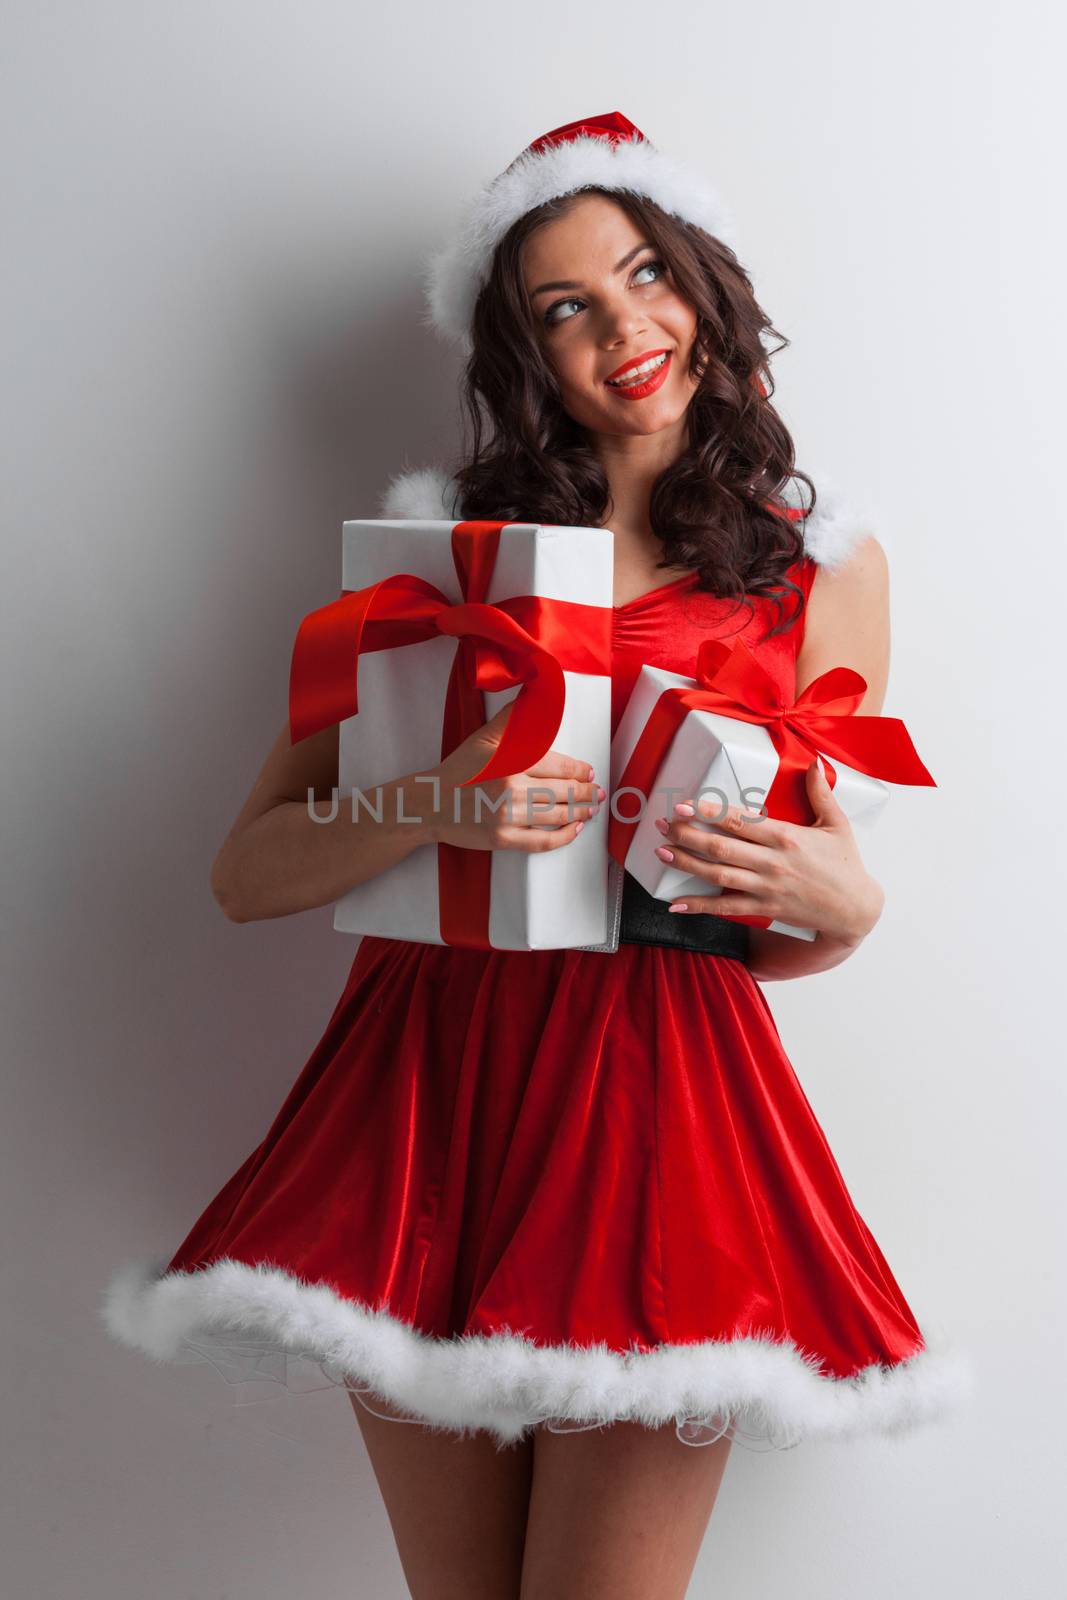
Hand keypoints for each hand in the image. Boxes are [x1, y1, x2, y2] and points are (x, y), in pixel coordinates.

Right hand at [422, 704, 604, 853]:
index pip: (558, 765)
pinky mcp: (502, 839)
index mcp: (511, 761)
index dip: (579, 770)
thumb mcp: (483, 738)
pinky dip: (564, 837)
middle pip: (563, 791)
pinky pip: (542, 841)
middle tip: (597, 792)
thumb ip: (513, 719)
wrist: (430, 803)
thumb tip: (535, 697)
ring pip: (557, 815)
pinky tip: (575, 829)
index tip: (588, 772)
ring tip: (591, 808)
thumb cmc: (458, 770)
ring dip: (581, 812)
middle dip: (586, 792)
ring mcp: (507, 816)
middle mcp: (511, 788)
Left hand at [652, 758, 884, 943]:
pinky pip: (726, 908)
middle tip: (663, 824)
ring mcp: (766, 887)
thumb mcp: (838, 824)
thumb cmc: (845, 864)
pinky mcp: (764, 908)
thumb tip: (815, 762)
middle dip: (687, 834)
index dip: (709, 812)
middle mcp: (772, 862)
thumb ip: (821, 792)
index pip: (740, 821)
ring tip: (662, 853)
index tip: (685, 803)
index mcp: (786, 836)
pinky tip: (676, 904)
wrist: (854, 909)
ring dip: (687, 863)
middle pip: (721, 847)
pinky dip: (699, 906)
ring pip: (718, 875)